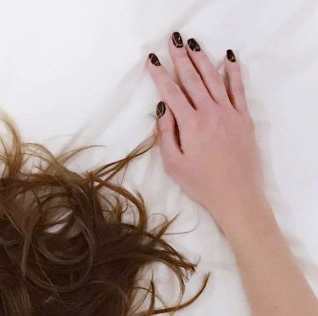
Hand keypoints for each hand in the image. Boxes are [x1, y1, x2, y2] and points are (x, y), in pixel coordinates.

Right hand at [147, 35, 267, 231]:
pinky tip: (228, 58)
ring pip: (213, 79)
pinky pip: (238, 89)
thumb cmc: (201, 184)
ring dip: (202, 60)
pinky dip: (232, 72)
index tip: (153, 61)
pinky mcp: (243, 117)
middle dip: (181, 59)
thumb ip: (165, 135)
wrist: (236, 194)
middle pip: (193, 79)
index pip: (172, 93)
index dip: (161, 75)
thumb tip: (162, 109)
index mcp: (190, 125)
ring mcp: (229, 112)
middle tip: (173, 42)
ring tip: (193, 44)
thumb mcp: (174, 165)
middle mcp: (210, 112)